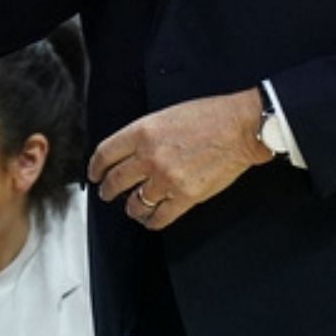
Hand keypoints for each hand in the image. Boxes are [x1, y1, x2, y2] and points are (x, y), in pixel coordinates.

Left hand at [89, 90, 271, 230]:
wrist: (240, 128)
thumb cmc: (209, 117)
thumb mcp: (165, 115)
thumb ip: (144, 135)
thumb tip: (129, 152)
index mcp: (142, 132)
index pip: (105, 154)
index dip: (95, 167)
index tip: (95, 173)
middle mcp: (149, 157)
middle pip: (115, 181)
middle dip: (108, 189)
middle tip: (107, 192)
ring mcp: (166, 179)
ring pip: (135, 203)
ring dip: (130, 207)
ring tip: (132, 207)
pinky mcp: (185, 196)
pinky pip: (159, 216)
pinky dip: (151, 220)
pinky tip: (151, 218)